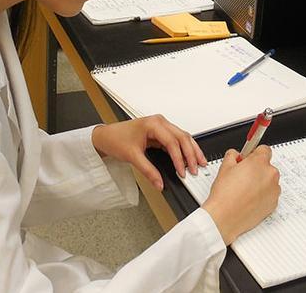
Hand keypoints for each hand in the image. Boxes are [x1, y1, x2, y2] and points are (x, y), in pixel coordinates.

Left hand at [91, 114, 206, 190]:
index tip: (182, 172)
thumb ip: (148, 171)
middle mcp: (159, 122)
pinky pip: (177, 139)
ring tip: (200, 162)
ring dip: (191, 150)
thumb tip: (160, 183)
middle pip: (182, 137)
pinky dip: (184, 149)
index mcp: (153, 124)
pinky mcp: (160, 131)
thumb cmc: (116, 140)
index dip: (179, 158)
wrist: (105, 136)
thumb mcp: (132, 157)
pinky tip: (189, 158)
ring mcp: (161, 125)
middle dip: (191, 154)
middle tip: (196, 168)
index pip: (172, 142)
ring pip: (183, 137)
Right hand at [202, 146, 280, 244]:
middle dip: (256, 170)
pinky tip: (249, 199)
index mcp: (260, 163)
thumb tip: (235, 155)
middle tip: (242, 177)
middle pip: (267, 166)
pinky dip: (262, 195)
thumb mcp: (224, 167)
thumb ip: (233, 155)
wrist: (225, 217)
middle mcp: (271, 175)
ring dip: (260, 183)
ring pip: (269, 181)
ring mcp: (274, 190)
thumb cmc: (225, 194)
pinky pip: (270, 194)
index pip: (264, 150)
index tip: (249, 159)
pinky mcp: (274, 203)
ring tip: (244, 191)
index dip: (254, 154)